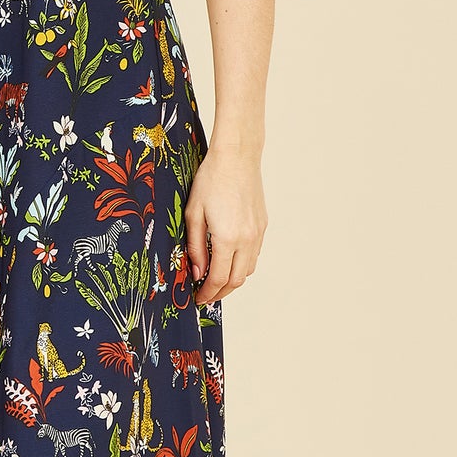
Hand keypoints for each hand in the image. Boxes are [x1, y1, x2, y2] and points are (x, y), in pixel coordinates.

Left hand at [184, 146, 265, 305]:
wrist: (237, 157)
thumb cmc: (211, 180)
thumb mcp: (193, 214)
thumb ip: (195, 247)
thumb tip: (197, 273)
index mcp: (227, 238)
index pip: (218, 278)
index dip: (207, 293)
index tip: (198, 299)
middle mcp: (247, 239)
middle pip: (236, 280)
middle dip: (220, 292)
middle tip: (205, 295)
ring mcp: (257, 234)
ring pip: (248, 270)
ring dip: (232, 280)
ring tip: (215, 281)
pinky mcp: (262, 226)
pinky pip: (254, 255)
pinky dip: (242, 265)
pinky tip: (228, 261)